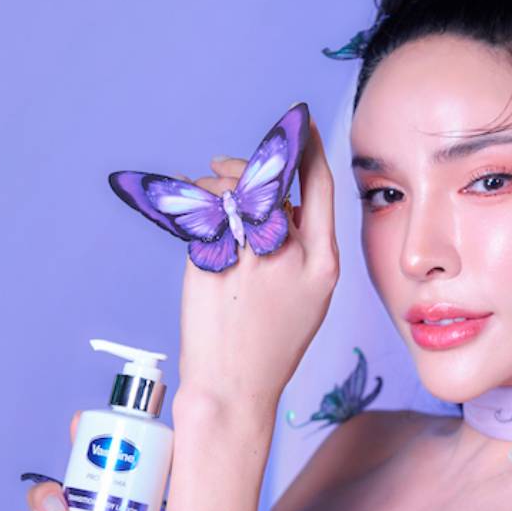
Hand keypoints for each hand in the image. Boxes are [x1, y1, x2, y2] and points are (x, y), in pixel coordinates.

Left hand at [176, 117, 338, 408]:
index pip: (320, 186)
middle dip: (253, 163)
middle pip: (274, 180)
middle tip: (234, 167)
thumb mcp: (312, 295)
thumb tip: (288, 202)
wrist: (234, 384)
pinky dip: (193, 201)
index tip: (304, 126)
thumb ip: (307, 246)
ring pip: (231, 189)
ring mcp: (246, 257)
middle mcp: (288, 255)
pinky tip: (189, 204)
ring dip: (217, 180)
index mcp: (322, 263)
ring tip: (209, 193)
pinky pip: (202, 211)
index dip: (311, 149)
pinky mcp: (208, 261)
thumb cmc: (273, 342)